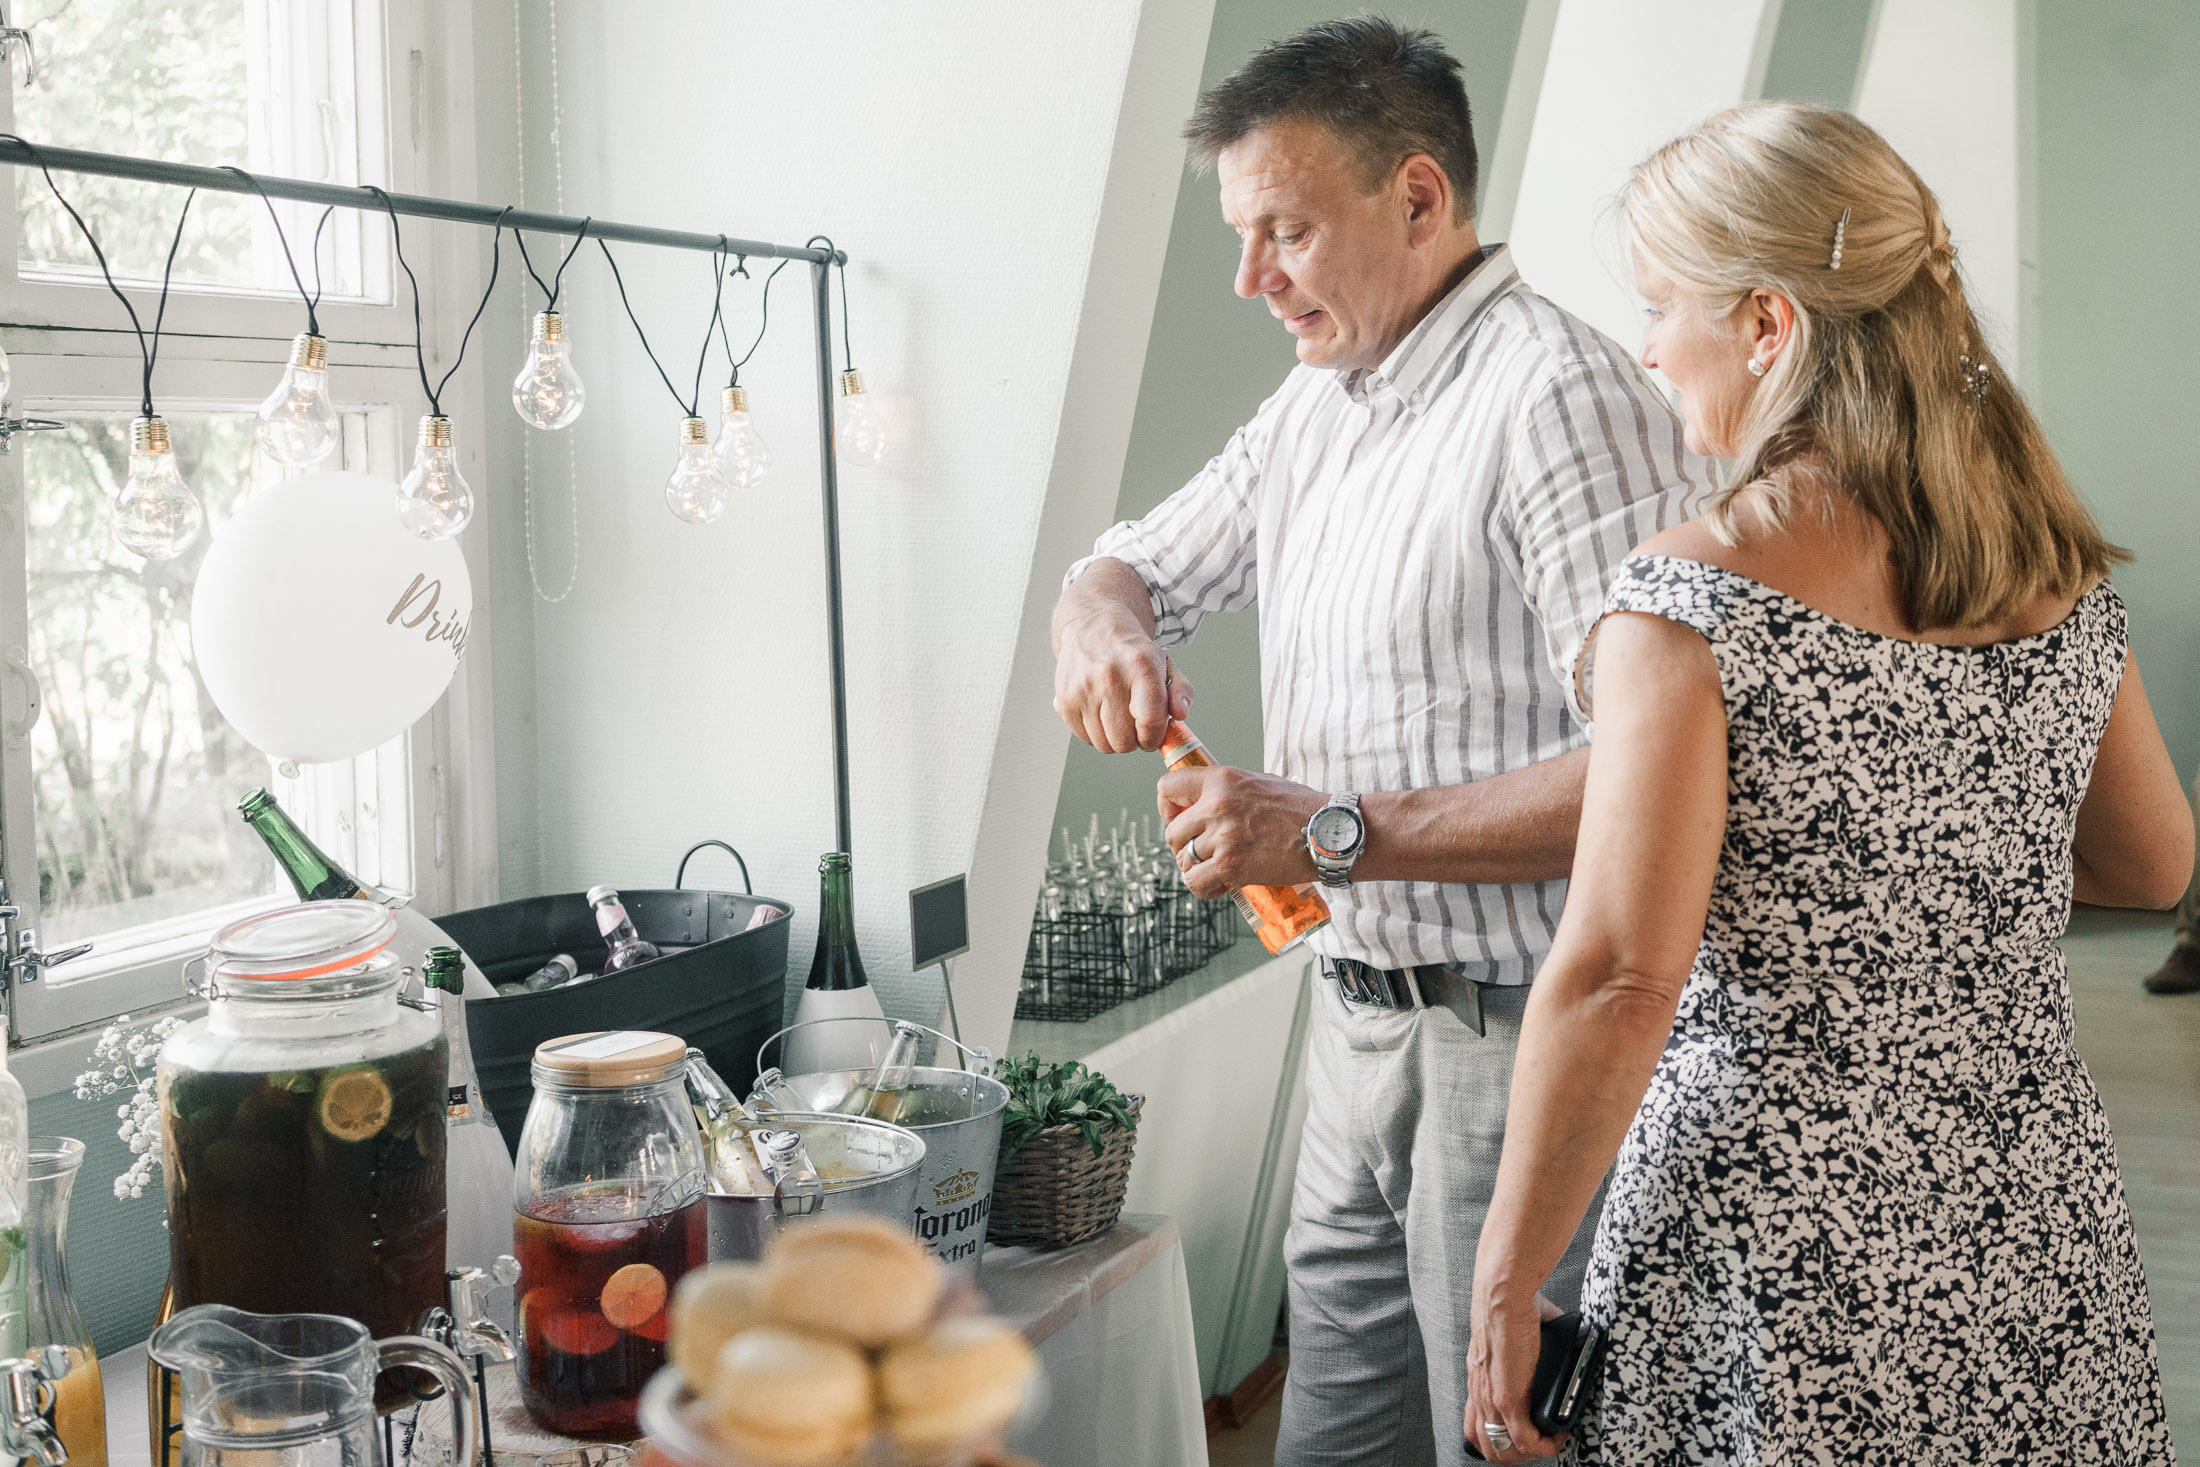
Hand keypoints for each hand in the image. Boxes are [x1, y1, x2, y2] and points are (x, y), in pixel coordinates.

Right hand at [1052, 609, 1192, 753]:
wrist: (1093, 628)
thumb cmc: (1132, 652)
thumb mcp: (1164, 664)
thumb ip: (1181, 691)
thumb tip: (1180, 714)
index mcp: (1140, 666)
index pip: (1150, 720)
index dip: (1154, 737)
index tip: (1153, 735)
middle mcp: (1109, 676)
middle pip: (1125, 740)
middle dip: (1134, 740)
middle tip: (1135, 723)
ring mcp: (1083, 689)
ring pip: (1104, 744)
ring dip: (1114, 738)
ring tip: (1118, 716)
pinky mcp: (1064, 699)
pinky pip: (1084, 738)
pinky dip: (1095, 733)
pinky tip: (1100, 713)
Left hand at [1159, 766, 1321, 895]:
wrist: (1330, 833)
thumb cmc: (1301, 808)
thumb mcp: (1259, 782)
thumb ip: (1228, 790)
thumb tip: (1202, 802)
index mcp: (1222, 779)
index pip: (1167, 787)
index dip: (1167, 807)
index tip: (1178, 818)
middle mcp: (1217, 805)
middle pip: (1172, 833)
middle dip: (1184, 846)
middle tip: (1204, 852)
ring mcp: (1224, 837)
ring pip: (1183, 860)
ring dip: (1195, 868)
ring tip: (1216, 869)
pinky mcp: (1233, 866)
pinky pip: (1196, 883)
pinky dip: (1203, 889)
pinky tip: (1219, 886)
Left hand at [1464, 1289, 1565, 1462]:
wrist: (1502, 1297)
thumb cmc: (1508, 1305)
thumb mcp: (1513, 1335)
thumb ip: (1530, 1342)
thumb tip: (1558, 1329)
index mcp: (1479, 1382)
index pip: (1476, 1428)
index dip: (1500, 1441)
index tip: (1526, 1437)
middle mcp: (1480, 1396)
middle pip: (1488, 1448)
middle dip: (1517, 1457)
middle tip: (1541, 1446)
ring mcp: (1491, 1400)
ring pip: (1502, 1452)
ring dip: (1530, 1456)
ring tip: (1550, 1444)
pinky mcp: (1508, 1398)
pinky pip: (1524, 1440)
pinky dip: (1544, 1445)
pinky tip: (1558, 1436)